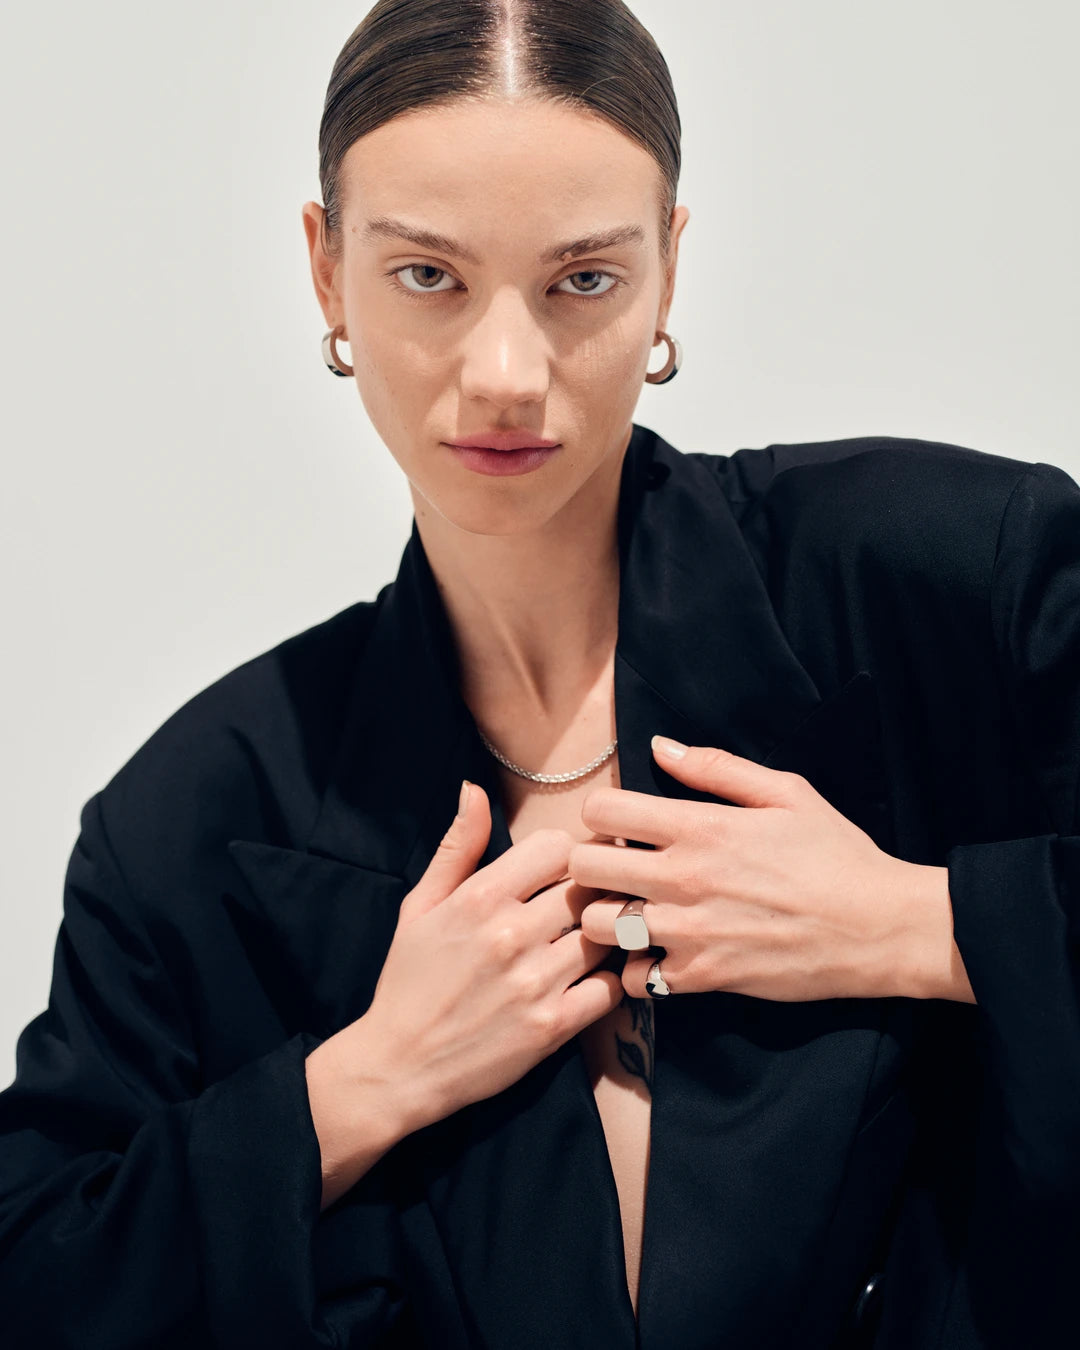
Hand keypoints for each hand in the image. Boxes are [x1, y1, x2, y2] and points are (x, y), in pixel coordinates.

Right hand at [360, 783, 623, 1128]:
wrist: (399, 1066)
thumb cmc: (409, 979)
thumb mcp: (420, 906)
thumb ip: (456, 847)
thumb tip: (474, 790)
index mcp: (480, 898)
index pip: (558, 846)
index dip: (566, 853)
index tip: (563, 869)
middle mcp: (511, 935)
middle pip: (588, 887)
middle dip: (592, 890)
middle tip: (590, 899)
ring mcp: (535, 983)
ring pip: (606, 934)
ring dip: (604, 934)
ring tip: (590, 939)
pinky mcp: (552, 1028)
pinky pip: (612, 989)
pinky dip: (609, 982)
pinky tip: (589, 981)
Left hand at [569, 736, 975, 1003]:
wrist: (879, 928)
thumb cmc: (835, 854)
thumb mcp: (785, 792)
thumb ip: (715, 767)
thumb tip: (660, 746)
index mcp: (700, 827)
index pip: (602, 809)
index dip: (603, 812)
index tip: (622, 823)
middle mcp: (683, 879)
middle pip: (583, 868)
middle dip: (590, 862)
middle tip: (615, 867)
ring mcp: (688, 933)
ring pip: (596, 926)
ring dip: (605, 917)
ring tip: (630, 910)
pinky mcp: (701, 977)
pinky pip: (634, 977)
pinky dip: (637, 967)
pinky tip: (657, 951)